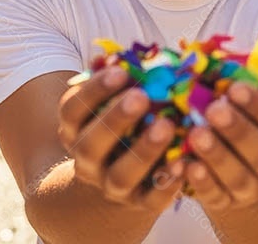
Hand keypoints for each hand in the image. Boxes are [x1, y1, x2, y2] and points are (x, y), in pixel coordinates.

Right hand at [58, 67, 183, 210]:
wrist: (116, 185)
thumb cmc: (120, 129)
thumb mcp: (111, 106)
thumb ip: (119, 83)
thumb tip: (128, 53)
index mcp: (75, 131)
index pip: (72, 111)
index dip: (93, 91)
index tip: (120, 71)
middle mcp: (87, 162)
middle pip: (90, 144)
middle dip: (115, 119)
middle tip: (141, 96)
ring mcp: (111, 187)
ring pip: (121, 175)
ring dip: (143, 150)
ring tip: (167, 126)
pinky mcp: (140, 204)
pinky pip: (151, 200)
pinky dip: (167, 184)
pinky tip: (185, 163)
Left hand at [186, 82, 257, 210]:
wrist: (242, 169)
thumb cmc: (244, 122)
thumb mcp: (251, 106)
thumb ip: (242, 88)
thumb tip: (215, 59)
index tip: (235, 87)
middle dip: (238, 130)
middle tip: (214, 109)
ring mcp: (253, 190)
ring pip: (240, 178)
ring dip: (217, 156)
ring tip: (196, 134)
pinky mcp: (226, 203)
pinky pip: (215, 197)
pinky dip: (201, 182)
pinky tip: (184, 164)